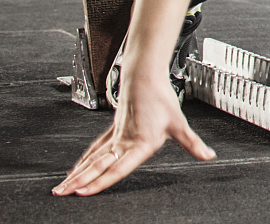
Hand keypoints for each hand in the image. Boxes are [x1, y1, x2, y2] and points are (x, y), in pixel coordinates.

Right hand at [52, 71, 213, 195]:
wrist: (145, 75)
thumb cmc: (161, 98)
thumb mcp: (179, 124)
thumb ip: (192, 144)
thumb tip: (208, 155)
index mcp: (139, 143)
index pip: (117, 168)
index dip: (100, 182)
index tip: (83, 192)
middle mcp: (124, 141)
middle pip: (97, 165)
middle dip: (78, 182)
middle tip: (60, 194)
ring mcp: (115, 136)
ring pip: (92, 159)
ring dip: (76, 173)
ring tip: (61, 187)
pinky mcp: (112, 130)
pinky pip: (94, 149)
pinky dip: (83, 161)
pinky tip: (75, 169)